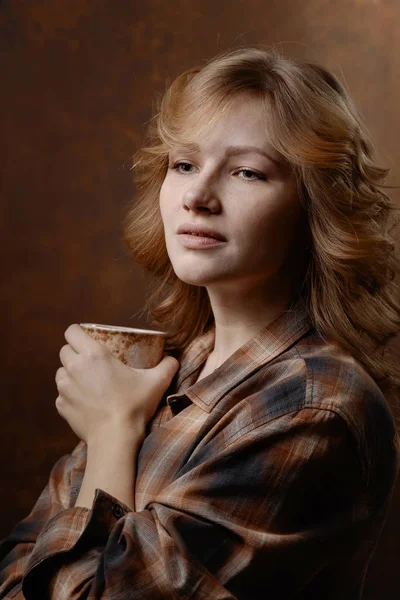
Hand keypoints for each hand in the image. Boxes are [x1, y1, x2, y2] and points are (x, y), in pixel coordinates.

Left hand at [55, 324, 178, 443]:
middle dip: (74, 353)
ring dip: (70, 374)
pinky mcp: (61, 405)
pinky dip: (70, 395)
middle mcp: (75, 367)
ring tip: (86, 382)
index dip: (77, 333)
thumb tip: (173, 359)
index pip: (72, 332)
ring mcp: (65, 387)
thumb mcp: (157, 382)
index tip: (87, 338)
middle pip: (65, 350)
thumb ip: (167, 366)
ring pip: (61, 372)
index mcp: (94, 354)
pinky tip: (85, 402)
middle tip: (91, 362)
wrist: (115, 438)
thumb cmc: (134, 405)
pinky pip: (62, 394)